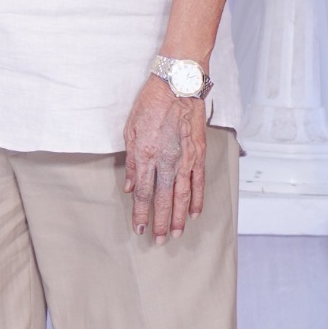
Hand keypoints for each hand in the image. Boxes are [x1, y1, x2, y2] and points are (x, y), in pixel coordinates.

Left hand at [122, 74, 208, 239]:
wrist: (178, 87)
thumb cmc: (150, 105)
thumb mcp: (130, 130)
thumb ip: (131, 161)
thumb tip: (128, 186)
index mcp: (147, 155)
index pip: (142, 192)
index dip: (140, 213)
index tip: (137, 228)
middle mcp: (167, 161)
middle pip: (163, 199)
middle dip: (159, 222)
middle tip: (158, 241)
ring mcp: (186, 159)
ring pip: (182, 196)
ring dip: (178, 217)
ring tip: (176, 234)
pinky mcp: (199, 154)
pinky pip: (199, 182)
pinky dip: (197, 199)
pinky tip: (194, 213)